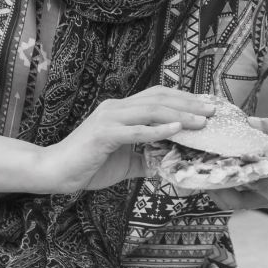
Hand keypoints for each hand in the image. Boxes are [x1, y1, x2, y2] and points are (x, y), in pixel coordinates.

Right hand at [37, 87, 214, 193]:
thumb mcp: (125, 162)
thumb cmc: (87, 165)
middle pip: (159, 98)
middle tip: (212, 111)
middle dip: (188, 103)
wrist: (54, 172)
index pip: (157, 96)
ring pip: (151, 110)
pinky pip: (136, 130)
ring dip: (179, 115)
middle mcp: (116, 108)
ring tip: (201, 121)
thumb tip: (170, 163)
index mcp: (121, 110)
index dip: (183, 98)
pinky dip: (158, 129)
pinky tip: (176, 129)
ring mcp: (109, 119)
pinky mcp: (103, 134)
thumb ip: (146, 158)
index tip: (206, 105)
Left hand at [206, 117, 267, 210]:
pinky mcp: (249, 192)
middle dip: (221, 191)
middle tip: (204, 173)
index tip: (245, 170)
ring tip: (199, 170)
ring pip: (231, 201)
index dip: (259, 186)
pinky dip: (219, 182)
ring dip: (215, 188)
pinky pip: (231, 193)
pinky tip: (207, 167)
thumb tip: (250, 121)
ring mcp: (257, 197)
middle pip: (241, 203)